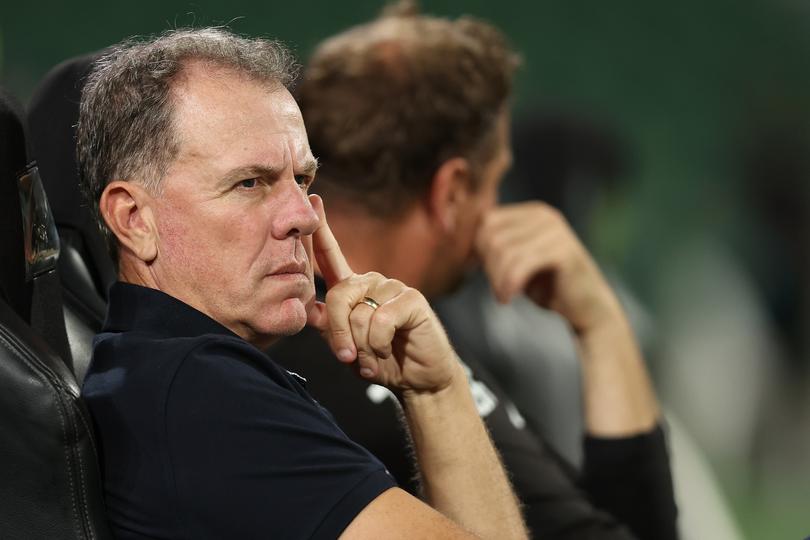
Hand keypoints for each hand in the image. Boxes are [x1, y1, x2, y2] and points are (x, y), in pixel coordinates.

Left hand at [306, 195, 458, 393]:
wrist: (419, 379)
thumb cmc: (383, 362)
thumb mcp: (348, 346)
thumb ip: (329, 327)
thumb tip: (307, 309)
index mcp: (353, 290)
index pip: (331, 255)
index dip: (320, 230)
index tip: (312, 198)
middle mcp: (370, 283)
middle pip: (337, 295)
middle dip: (339, 334)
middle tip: (348, 358)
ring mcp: (391, 287)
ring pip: (358, 314)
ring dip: (362, 347)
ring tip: (374, 357)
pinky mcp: (410, 298)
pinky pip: (379, 321)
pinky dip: (378, 346)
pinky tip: (388, 350)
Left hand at [475, 201, 622, 333]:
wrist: (587, 309)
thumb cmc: (548, 286)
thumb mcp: (517, 261)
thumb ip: (496, 247)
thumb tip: (459, 240)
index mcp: (533, 212)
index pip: (487, 221)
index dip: (479, 249)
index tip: (485, 274)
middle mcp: (545, 215)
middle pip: (492, 235)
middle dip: (488, 266)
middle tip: (497, 288)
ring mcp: (556, 231)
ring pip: (503, 251)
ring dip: (497, 279)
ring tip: (504, 295)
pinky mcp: (563, 251)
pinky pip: (520, 265)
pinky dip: (508, 284)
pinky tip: (509, 298)